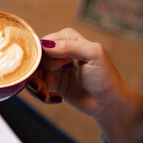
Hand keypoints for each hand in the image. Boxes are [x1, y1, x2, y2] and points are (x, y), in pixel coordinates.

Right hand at [27, 28, 142, 142]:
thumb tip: (45, 44)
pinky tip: (52, 99)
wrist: (109, 104)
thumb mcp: (93, 55)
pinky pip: (37, 87)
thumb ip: (69, 46)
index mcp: (67, 39)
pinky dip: (40, 94)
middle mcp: (58, 52)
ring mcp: (54, 69)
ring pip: (33, 74)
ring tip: (46, 95)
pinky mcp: (53, 84)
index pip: (43, 43)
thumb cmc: (106, 77)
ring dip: (36, 86)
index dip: (42, 56)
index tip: (53, 68)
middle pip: (34, 59)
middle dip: (35, 73)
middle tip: (42, 86)